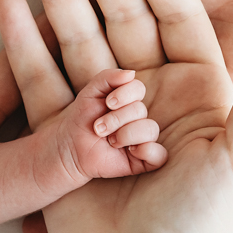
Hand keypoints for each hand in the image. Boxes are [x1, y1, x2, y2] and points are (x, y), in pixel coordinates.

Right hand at [0, 0, 232, 232]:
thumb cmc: (202, 223)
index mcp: (197, 91)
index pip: (173, 16)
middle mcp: (150, 95)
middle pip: (120, 22)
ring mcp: (104, 114)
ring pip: (79, 44)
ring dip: (59, 0)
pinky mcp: (62, 136)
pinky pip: (42, 83)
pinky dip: (27, 47)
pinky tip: (12, 9)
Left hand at [39, 68, 166, 180]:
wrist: (72, 148)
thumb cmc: (82, 119)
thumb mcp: (90, 92)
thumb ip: (108, 77)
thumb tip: (131, 73)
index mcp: (129, 101)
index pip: (138, 88)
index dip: (124, 95)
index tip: (107, 103)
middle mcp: (140, 118)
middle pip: (141, 110)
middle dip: (115, 119)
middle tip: (99, 128)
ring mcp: (144, 139)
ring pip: (150, 130)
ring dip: (125, 135)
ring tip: (109, 141)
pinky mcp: (145, 160)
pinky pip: (160, 154)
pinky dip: (147, 151)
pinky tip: (130, 151)